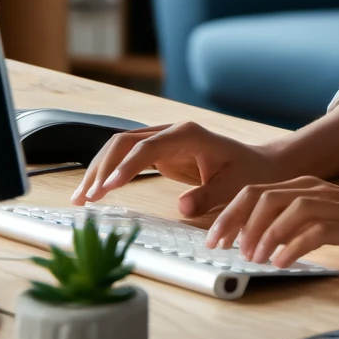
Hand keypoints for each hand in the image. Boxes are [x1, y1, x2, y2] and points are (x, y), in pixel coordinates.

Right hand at [71, 121, 287, 217]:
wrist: (258, 163)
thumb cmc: (247, 173)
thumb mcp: (233, 186)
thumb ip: (208, 196)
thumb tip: (182, 208)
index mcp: (189, 134)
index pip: (147, 147)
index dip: (125, 168)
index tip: (107, 190)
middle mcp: (173, 131)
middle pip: (126, 141)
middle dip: (103, 168)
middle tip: (87, 199)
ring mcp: (164, 139)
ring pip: (121, 146)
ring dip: (99, 169)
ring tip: (81, 199)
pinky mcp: (160, 151)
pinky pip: (127, 156)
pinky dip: (109, 171)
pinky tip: (95, 191)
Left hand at [204, 176, 338, 267]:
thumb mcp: (325, 218)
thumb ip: (296, 222)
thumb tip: (258, 242)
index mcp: (306, 186)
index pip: (257, 191)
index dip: (230, 213)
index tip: (214, 238)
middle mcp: (315, 189)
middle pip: (263, 196)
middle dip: (236, 221)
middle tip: (222, 247)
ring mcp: (332, 204)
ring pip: (286, 210)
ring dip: (263, 235)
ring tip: (251, 257)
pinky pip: (313, 231)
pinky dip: (292, 246)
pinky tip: (281, 262)